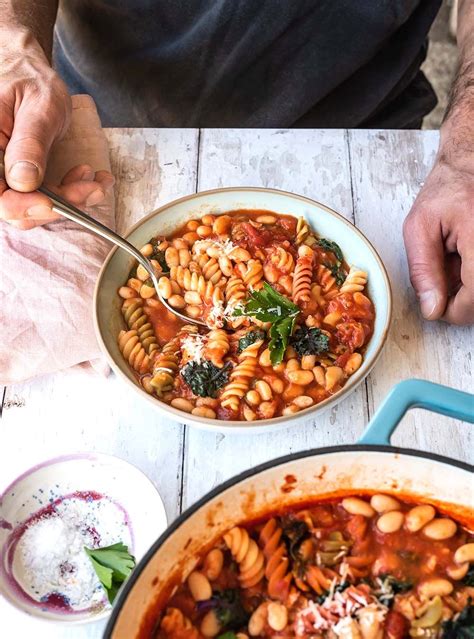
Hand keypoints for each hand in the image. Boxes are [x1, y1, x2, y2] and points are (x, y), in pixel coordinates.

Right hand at [0, 26, 71, 225]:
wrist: (31, 76)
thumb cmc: (30, 82)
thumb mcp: (38, 108)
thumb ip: (30, 143)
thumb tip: (23, 181)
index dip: (21, 206)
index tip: (52, 202)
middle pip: (14, 207)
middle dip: (57, 203)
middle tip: (91, 187)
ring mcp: (6, 176)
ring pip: (34, 206)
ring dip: (70, 200)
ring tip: (95, 180)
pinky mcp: (23, 180)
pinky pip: (44, 198)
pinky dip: (71, 194)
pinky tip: (89, 178)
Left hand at [403, 157, 473, 324]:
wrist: (472, 165)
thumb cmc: (447, 189)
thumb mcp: (419, 228)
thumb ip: (423, 271)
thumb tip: (432, 310)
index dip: (453, 311)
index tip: (437, 306)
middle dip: (462, 299)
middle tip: (446, 276)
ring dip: (470, 287)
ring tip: (457, 260)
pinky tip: (467, 258)